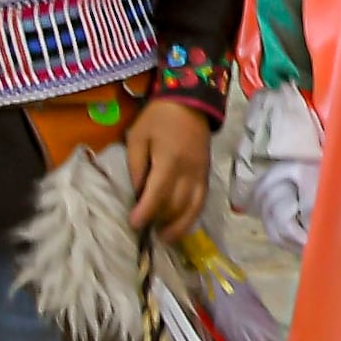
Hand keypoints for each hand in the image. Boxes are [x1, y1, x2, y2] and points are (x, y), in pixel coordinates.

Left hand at [125, 97, 216, 234]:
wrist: (191, 103)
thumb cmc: (158, 118)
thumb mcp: (137, 137)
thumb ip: (136, 166)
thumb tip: (136, 193)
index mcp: (170, 160)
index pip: (158, 194)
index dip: (146, 212)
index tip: (133, 224)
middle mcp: (189, 171)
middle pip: (177, 205)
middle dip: (160, 222)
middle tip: (145, 233)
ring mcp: (201, 174)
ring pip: (193, 207)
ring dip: (179, 225)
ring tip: (164, 238)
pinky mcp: (206, 174)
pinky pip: (202, 201)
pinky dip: (192, 216)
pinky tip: (181, 224)